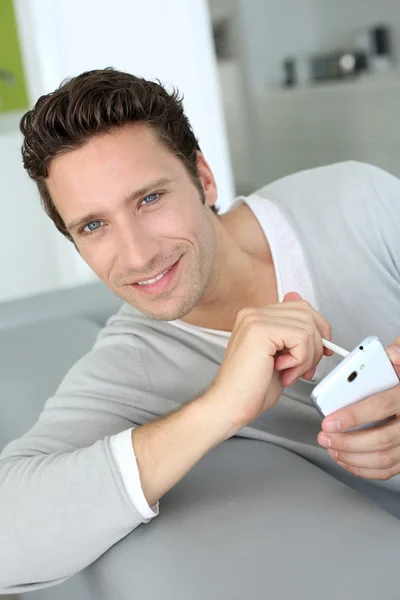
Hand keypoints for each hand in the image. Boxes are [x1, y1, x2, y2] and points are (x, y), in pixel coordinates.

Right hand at [211, 291, 331, 434]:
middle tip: (305, 370)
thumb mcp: (282, 358)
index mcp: (257, 317)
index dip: (318, 330)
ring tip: (289, 373)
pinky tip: (283, 370)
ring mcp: (255, 319)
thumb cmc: (252, 389)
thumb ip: (295, 338)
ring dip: (307, 357)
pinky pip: (301, 336)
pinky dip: (301, 359)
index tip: (321, 352)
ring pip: (307, 326)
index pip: (301, 307)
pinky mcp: (260, 330)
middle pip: (307, 313)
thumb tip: (314, 321)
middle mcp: (253, 313)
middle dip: (316, 345)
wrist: (230, 406)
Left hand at [318, 337, 399, 479]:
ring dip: (352, 457)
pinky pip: (387, 469)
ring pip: (384, 459)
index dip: (353, 416)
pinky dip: (363, 468)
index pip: (381, 406)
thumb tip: (390, 353)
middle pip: (381, 439)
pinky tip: (346, 459)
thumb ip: (397, 354)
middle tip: (324, 437)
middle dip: (347, 442)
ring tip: (331, 448)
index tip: (329, 421)